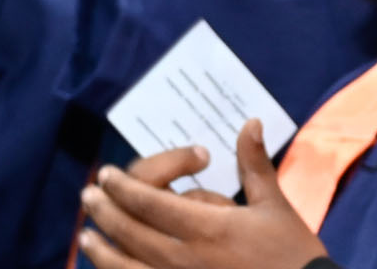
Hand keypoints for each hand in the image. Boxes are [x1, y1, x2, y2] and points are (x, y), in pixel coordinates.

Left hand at [79, 120, 325, 268]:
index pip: (151, 203)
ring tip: (86, 236)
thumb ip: (254, 164)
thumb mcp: (275, 206)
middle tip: (89, 195)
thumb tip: (250, 122)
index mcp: (208, 229)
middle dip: (106, 211)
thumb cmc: (290, 252)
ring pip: (126, 267)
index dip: (124, 188)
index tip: (106, 174)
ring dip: (102, 250)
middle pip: (131, 231)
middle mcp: (185, 259)